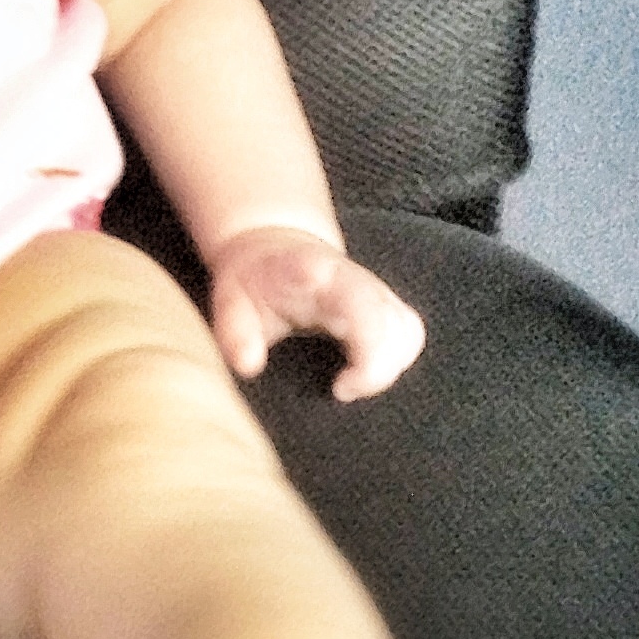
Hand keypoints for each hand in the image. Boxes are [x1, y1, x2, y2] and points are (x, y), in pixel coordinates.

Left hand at [205, 225, 425, 399]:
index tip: (340, 390)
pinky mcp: (383, 303)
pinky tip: (365, 372)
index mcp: (322, 277)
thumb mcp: (229, 302)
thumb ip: (235, 333)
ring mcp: (375, 290)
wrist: (268, 247)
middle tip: (342, 391)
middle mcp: (357, 281)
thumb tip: (248, 367)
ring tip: (353, 382)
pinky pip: (408, 332)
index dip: (369, 358)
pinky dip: (396, 359)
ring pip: (409, 330)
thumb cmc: (250, 282)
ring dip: (392, 366)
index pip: (366, 311)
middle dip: (382, 371)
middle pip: (399, 326)